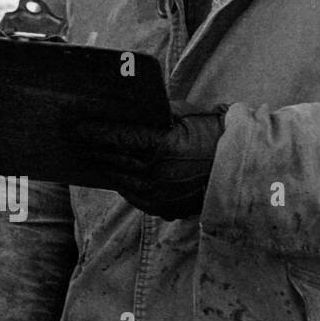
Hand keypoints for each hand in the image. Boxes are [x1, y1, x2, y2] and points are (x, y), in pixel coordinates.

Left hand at [74, 102, 227, 219]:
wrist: (244, 165)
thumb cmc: (213, 132)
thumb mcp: (181, 114)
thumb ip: (149, 115)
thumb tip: (120, 112)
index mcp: (159, 147)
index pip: (114, 139)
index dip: (92, 133)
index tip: (74, 127)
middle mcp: (156, 174)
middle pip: (112, 160)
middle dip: (93, 149)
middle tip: (76, 139)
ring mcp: (160, 195)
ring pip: (120, 180)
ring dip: (106, 167)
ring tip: (93, 155)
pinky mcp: (165, 208)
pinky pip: (135, 196)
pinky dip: (125, 184)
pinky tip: (118, 173)